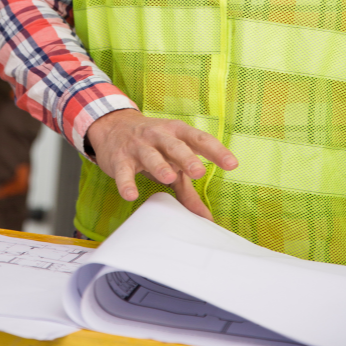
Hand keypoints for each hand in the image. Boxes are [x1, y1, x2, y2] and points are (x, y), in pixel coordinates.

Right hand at [86, 109, 237, 220]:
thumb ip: (188, 189)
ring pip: (150, 155)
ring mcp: (138, 146)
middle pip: (175, 146)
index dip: (216, 151)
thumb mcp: (171, 161)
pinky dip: (126, 182)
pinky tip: (131, 194)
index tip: (232, 164)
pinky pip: (123, 171)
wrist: (112, 126)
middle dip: (187, 157)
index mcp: (177, 133)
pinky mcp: (119, 158)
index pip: (199, 139)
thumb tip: (206, 219)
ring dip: (159, 165)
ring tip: (168, 177)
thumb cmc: (151, 145)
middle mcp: (158, 136)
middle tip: (199, 171)